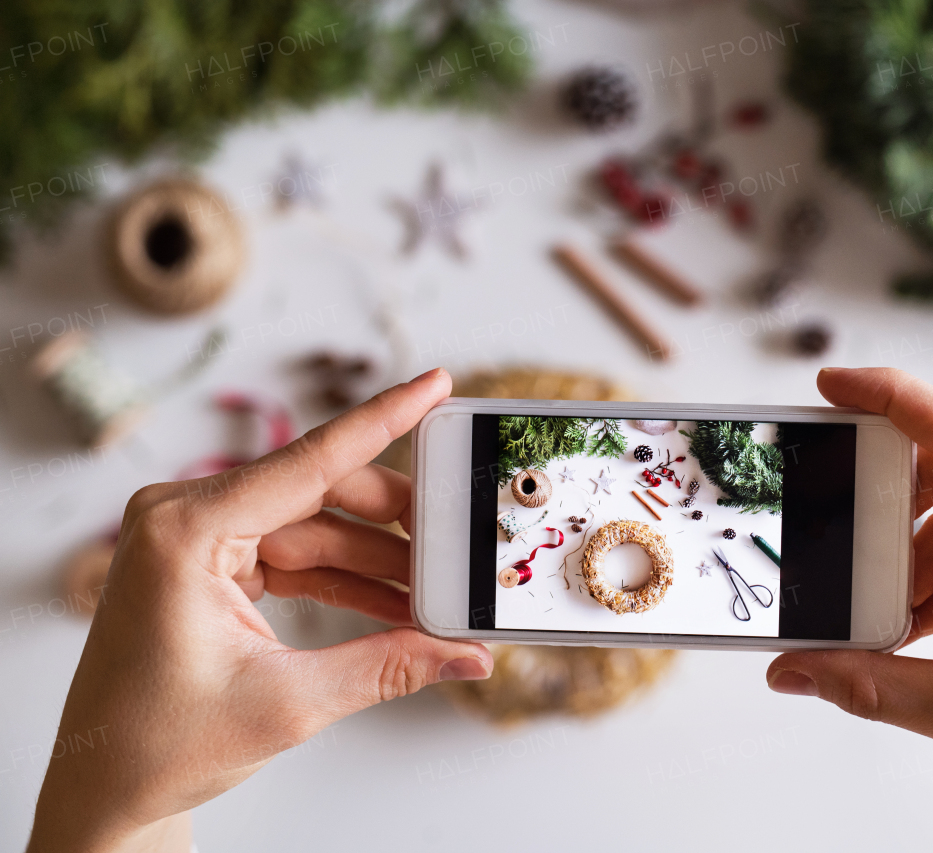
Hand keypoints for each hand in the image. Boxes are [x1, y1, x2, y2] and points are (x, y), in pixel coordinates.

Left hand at [28, 368, 492, 852]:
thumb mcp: (288, 703)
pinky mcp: (213, 563)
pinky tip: (399, 603)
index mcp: (184, 531)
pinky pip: (298, 554)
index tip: (433, 383)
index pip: (309, 461)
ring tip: (437, 589)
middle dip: (395, 519)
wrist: (106, 788)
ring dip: (378, 559)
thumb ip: (387, 667)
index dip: (383, 419)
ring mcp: (199, 539)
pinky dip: (347, 578)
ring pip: (317, 525)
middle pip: (321, 490)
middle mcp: (185, 518)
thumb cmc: (158, 743)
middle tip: (459, 533)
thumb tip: (466, 653)